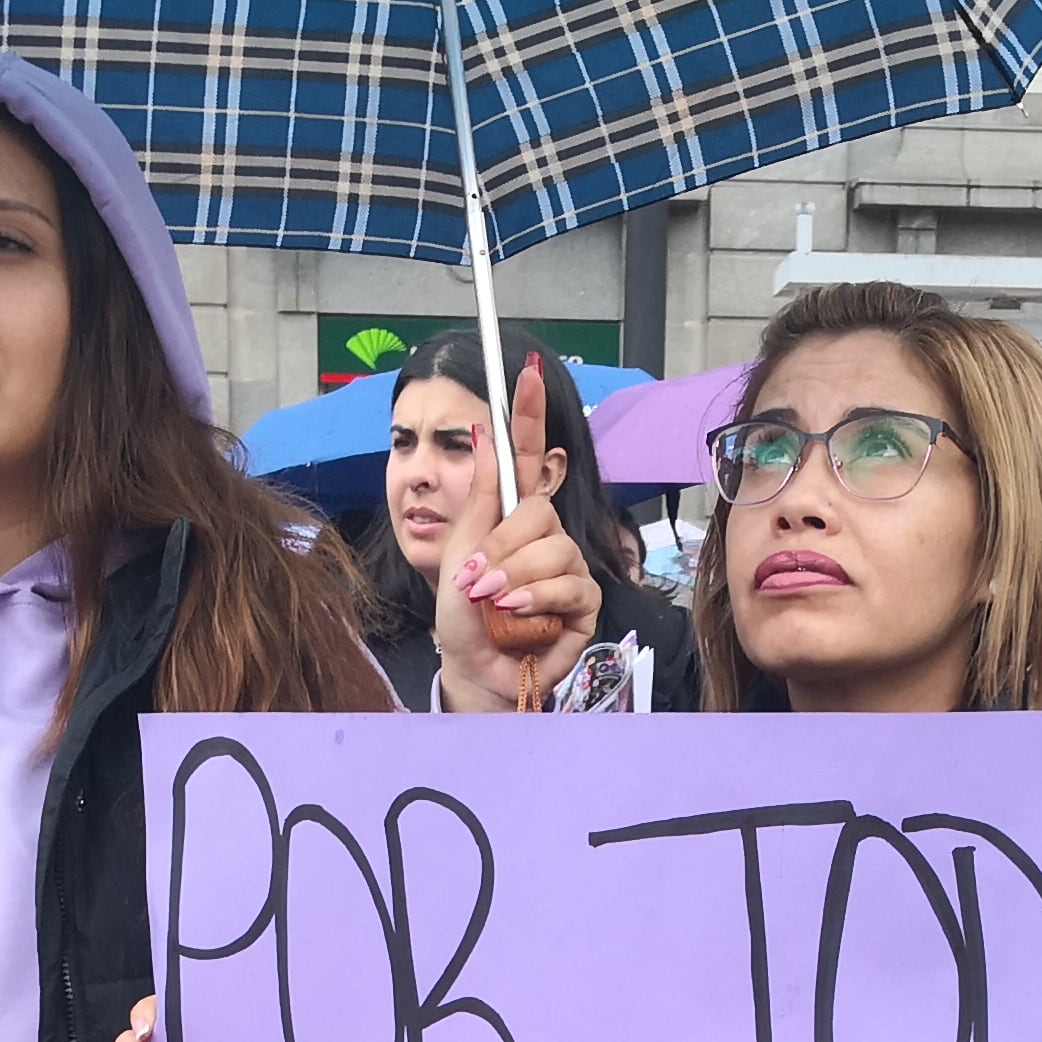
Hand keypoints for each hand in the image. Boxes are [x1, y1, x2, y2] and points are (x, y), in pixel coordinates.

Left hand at [436, 360, 602, 713]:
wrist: (475, 669)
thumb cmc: (463, 616)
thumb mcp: (459, 552)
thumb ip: (478, 497)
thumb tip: (484, 433)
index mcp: (513, 517)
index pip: (528, 457)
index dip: (527, 416)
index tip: (525, 373)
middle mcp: (546, 537)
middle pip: (539, 511)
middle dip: (503, 544)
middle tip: (476, 578)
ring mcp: (568, 568)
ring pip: (554, 549)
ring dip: (515, 576)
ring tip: (492, 602)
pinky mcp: (582, 604)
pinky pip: (570, 585)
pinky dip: (538, 596)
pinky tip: (517, 611)